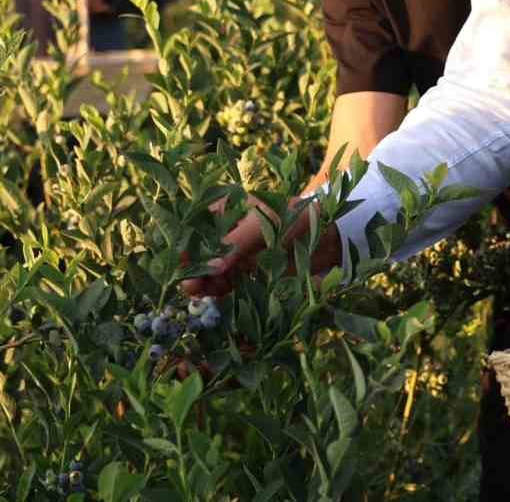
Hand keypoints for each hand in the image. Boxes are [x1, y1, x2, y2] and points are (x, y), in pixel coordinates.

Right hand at [181, 199, 340, 298]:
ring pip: (210, 271)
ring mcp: (236, 256)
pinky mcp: (248, 276)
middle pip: (200, 252)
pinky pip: (227, 286)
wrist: (330, 238)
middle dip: (191, 266)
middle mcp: (227, 234)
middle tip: (187, 282)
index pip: (197, 226)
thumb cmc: (296, 218)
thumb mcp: (266, 223)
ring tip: (194, 291)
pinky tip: (212, 297)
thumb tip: (210, 267)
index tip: (179, 258)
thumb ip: (237, 243)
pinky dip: (218, 292)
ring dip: (201, 282)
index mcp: (227, 210)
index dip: (185, 242)